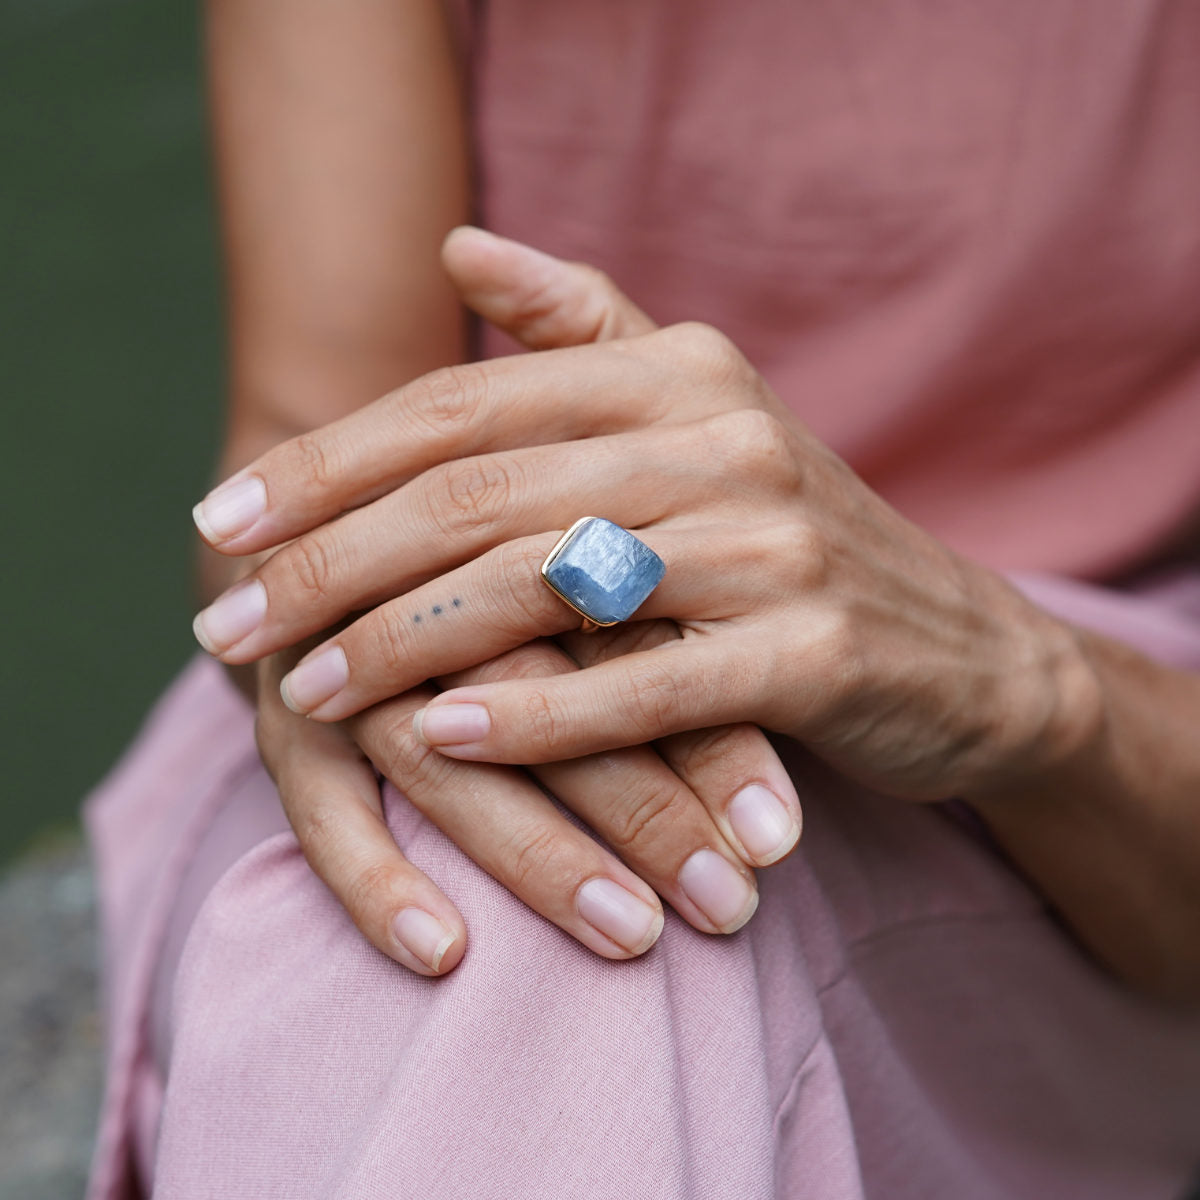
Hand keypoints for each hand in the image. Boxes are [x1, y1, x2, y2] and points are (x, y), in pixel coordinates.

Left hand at [206, 229, 803, 973]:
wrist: (966, 653)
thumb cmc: (792, 545)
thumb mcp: (702, 417)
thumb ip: (586, 327)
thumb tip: (456, 240)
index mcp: (679, 370)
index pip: (462, 401)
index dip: (326, 462)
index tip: (221, 525)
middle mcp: (723, 435)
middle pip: (479, 490)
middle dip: (332, 562)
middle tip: (229, 625)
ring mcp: (774, 542)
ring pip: (545, 583)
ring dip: (406, 642)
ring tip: (307, 695)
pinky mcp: (813, 652)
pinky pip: (645, 683)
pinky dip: (537, 714)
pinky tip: (439, 737)